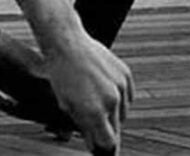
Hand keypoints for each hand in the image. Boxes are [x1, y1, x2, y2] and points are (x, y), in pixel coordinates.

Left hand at [46, 32, 132, 153]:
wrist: (67, 43)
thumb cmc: (61, 75)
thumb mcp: (66, 105)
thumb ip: (83, 127)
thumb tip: (95, 145)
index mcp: (94, 112)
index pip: (109, 143)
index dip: (105, 148)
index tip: (101, 150)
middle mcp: (111, 101)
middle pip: (116, 129)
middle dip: (106, 130)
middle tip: (95, 124)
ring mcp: (120, 87)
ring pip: (124, 113)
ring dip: (113, 113)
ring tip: (95, 101)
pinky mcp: (125, 75)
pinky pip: (127, 96)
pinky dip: (119, 98)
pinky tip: (104, 90)